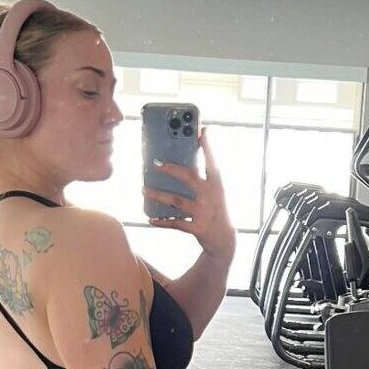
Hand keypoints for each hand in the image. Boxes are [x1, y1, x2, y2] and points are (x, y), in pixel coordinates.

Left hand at [144, 128, 235, 261]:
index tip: (201, 130)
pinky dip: (162, 221)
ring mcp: (204, 212)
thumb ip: (202, 177)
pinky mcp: (197, 228)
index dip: (207, 146)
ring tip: (143, 189)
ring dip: (158, 195)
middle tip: (155, 163)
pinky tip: (151, 219)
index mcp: (216, 184)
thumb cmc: (215, 209)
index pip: (212, 161)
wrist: (224, 239)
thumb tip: (182, 160)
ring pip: (177, 201)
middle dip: (172, 169)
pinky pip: (175, 223)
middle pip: (189, 177)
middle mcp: (211, 196)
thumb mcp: (214, 192)